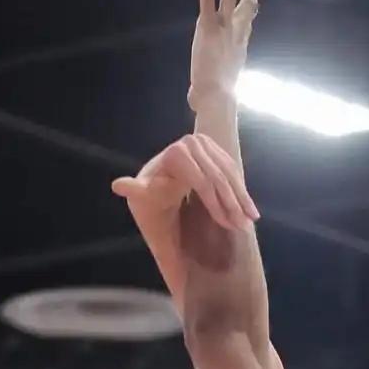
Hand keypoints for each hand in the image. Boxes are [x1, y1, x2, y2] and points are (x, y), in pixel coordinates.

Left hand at [112, 134, 257, 230]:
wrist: (158, 187)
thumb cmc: (150, 200)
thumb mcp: (142, 198)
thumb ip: (135, 191)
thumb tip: (118, 185)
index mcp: (174, 154)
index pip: (202, 181)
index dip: (216, 205)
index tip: (227, 224)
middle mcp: (189, 142)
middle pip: (218, 177)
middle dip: (231, 204)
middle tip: (242, 227)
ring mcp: (203, 141)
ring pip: (228, 173)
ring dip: (241, 198)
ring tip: (250, 221)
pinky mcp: (213, 146)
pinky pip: (231, 169)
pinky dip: (241, 189)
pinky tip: (250, 209)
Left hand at [189, 0, 263, 111]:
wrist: (216, 97)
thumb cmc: (214, 101)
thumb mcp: (212, 93)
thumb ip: (202, 91)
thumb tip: (193, 101)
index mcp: (239, 48)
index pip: (248, 25)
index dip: (252, 11)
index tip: (256, 2)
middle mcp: (236, 33)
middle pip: (247, 3)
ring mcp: (223, 26)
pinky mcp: (207, 24)